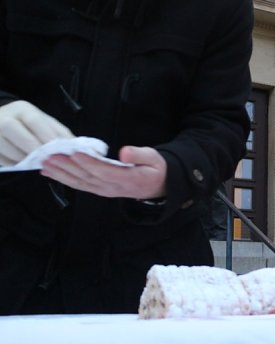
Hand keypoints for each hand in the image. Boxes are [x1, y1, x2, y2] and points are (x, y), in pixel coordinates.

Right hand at [0, 101, 72, 165]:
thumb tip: (73, 145)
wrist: (1, 121)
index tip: (57, 150)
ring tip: (36, 162)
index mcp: (22, 109)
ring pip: (5, 146)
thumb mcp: (43, 122)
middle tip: (47, 159)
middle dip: (32, 148)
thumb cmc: (27, 124)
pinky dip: (13, 163)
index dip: (46, 135)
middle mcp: (4, 117)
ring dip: (23, 158)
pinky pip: (1, 158)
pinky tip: (22, 162)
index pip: (34, 120)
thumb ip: (58, 132)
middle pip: (14, 130)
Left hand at [41, 145, 166, 199]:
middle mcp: (113, 187)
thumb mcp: (155, 158)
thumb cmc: (156, 169)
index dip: (89, 162)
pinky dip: (63, 179)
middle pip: (87, 177)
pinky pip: (80, 185)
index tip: (75, 153)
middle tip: (51, 157)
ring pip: (80, 182)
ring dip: (61, 174)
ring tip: (46, 164)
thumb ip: (140, 154)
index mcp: (128, 179)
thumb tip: (124, 152)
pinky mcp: (99, 190)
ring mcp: (105, 190)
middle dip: (67, 167)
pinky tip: (51, 173)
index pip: (105, 171)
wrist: (158, 187)